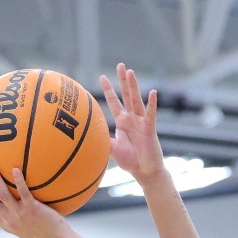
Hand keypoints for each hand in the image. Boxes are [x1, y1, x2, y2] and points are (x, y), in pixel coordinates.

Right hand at [0, 163, 68, 237]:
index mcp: (6, 224)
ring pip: (2, 196)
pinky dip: (19, 181)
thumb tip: (17, 200)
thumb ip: (19, 215)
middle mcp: (10, 220)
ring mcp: (21, 215)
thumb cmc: (45, 232)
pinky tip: (15, 169)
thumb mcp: (27, 226)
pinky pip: (24, 193)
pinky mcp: (33, 210)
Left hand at [101, 63, 164, 182]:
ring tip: (130, 72)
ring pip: (137, 100)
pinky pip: (151, 114)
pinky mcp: (150, 128)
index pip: (114, 102)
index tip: (102, 77)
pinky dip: (152, 104)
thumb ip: (102, 139)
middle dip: (123, 80)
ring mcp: (141, 122)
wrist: (144, 172)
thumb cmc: (129, 161)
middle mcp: (132, 118)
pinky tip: (152, 92)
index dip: (109, 90)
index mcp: (122, 122)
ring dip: (133, 86)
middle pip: (126, 95)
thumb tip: (85, 135)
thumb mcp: (112, 148)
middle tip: (120, 65)